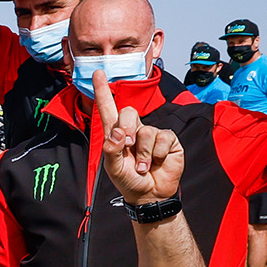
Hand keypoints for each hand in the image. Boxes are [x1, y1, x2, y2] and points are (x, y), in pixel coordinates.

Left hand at [93, 70, 181, 202]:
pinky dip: (157, 154)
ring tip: (142, 166)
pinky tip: (157, 162)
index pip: (108, 109)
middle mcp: (134, 129)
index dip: (103, 91)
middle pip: (128, 112)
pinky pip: (162, 138)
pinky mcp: (168, 140)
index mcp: (116, 134)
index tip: (97, 72)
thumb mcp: (114, 168)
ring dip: (142, 153)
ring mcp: (152, 133)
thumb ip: (111, 151)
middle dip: (127, 129)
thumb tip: (117, 133)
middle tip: (128, 148)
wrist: (150, 194)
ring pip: (146, 130)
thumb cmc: (129, 180)